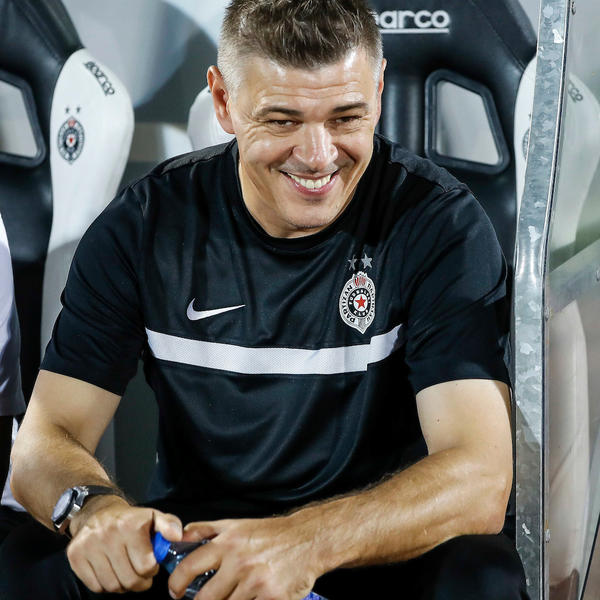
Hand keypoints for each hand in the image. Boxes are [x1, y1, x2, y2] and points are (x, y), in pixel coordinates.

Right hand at [66, 495, 182, 593]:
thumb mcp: (153, 517)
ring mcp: (89, 546)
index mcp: (130, 526)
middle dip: (139, 581)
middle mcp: (108, 535)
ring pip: (112, 586)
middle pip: (129, 580)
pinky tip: (111, 570)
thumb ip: (169, 525)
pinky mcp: (75, 556)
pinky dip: (106, 584)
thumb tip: (177, 536)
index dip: (152, 569)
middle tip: (140, 572)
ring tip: (126, 571)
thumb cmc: (130, 520)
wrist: (98, 512)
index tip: (151, 563)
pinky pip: (95, 586)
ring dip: (122, 584)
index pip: (145, 566)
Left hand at [168, 515, 321, 599]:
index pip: (190, 566)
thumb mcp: (237, 524)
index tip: (175, 591)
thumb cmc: (271, 533)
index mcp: (228, 543)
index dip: (177, 583)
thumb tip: (180, 536)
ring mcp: (256, 584)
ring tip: (236, 594)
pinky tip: (253, 598)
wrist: (308, 540)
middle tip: (206, 599)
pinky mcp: (273, 599)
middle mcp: (240, 564)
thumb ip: (207, 530)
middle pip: (206, 598)